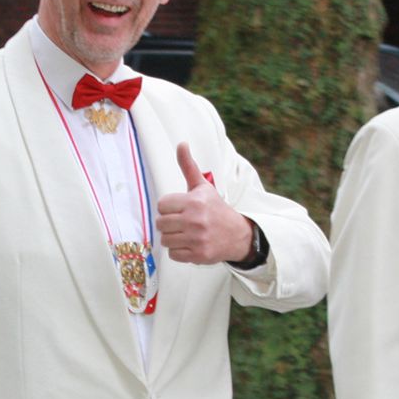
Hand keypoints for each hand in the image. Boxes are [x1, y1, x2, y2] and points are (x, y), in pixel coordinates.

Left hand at [156, 143, 252, 263]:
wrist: (237, 234)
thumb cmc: (215, 209)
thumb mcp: (203, 187)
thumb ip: (188, 166)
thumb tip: (181, 144)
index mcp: (194, 201)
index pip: (161, 205)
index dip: (168, 208)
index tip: (179, 209)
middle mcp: (195, 220)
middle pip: (160, 223)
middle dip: (168, 223)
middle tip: (181, 222)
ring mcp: (197, 238)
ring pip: (165, 240)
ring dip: (172, 238)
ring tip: (184, 233)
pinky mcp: (198, 255)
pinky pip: (173, 254)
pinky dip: (178, 251)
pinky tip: (189, 244)